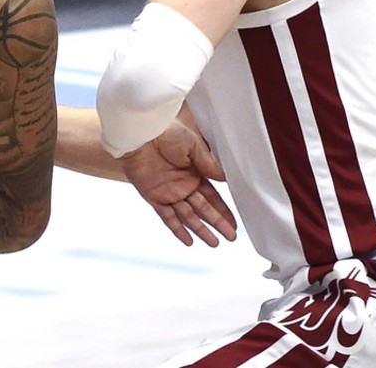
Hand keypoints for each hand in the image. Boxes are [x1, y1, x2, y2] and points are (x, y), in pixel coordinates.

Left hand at [120, 120, 236, 246]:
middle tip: (231, 236)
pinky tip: (189, 241)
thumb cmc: (166, 133)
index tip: (235, 222)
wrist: (140, 133)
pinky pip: (167, 217)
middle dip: (218, 222)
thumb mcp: (192, 145)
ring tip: (215, 243)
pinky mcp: (154, 197)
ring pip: (188, 216)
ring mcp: (169, 193)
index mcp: (195, 173)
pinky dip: (177, 229)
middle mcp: (183, 186)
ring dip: (201, 230)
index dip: (223, 209)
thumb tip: (226, 178)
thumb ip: (208, 163)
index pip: (213, 196)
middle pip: (204, 209)